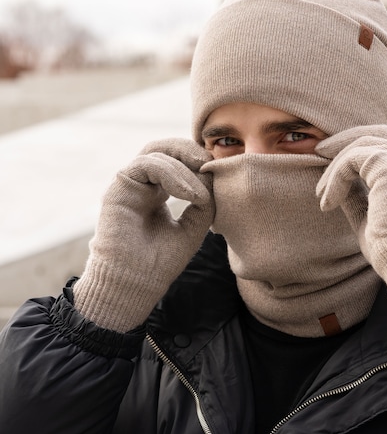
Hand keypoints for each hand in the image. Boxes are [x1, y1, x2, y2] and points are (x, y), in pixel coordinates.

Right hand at [73, 138, 213, 331]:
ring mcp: (129, 184)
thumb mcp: (193, 227)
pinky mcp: (118, 188)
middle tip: (211, 164)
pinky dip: (172, 174)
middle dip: (191, 151)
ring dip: (185, 169)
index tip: (221, 174)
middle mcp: (142, 185)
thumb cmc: (161, 262)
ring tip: (200, 194)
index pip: (178, 161)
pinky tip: (189, 195)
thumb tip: (212, 175)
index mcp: (158, 192)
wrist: (135, 285)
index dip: (199, 161)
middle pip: (165, 148)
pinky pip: (146, 165)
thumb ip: (204, 201)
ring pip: (157, 153)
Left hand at [316, 125, 386, 333]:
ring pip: (360, 146)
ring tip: (320, 194)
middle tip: (318, 152)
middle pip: (376, 134)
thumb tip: (337, 183)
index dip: (359, 145)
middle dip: (344, 141)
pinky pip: (352, 159)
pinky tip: (328, 202)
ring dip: (335, 169)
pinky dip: (335, 178)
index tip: (332, 156)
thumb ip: (358, 195)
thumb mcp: (372, 217)